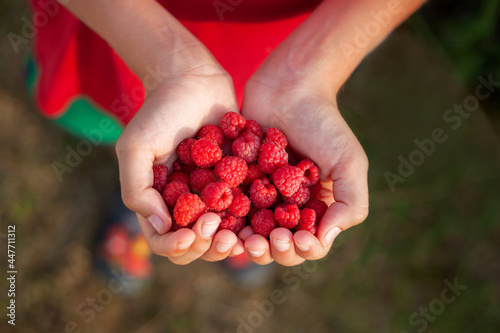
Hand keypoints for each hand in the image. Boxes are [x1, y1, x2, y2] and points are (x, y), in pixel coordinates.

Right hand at [116, 57, 244, 264]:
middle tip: (218, 230)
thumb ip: (137, 189)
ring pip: (224, 233)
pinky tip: (262, 218)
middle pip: (197, 244)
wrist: (194, 81)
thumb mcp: (136, 148)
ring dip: (231, 239)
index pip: (164, 241)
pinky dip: (254, 220)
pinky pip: (248, 209)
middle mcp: (187, 204)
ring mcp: (214, 194)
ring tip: (240, 234)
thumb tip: (161, 227)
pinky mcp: (239, 181)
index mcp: (159, 202)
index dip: (175, 246)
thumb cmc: (159, 112)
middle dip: (207, 246)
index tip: (190, 235)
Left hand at [241, 67, 368, 265]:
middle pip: (277, 246)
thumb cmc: (324, 123)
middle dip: (270, 250)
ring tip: (239, 238)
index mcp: (315, 209)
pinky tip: (218, 221)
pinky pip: (227, 208)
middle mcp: (287, 208)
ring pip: (249, 234)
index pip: (310, 245)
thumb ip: (350, 203)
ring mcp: (259, 196)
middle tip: (261, 241)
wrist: (289, 87)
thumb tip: (324, 240)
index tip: (296, 237)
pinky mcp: (235, 182)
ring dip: (244, 242)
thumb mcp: (349, 162)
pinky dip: (222, 220)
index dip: (303, 249)